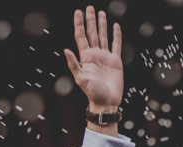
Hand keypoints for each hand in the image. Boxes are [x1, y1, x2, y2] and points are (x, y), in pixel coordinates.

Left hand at [64, 6, 123, 134]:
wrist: (106, 102)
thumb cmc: (92, 93)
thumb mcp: (81, 79)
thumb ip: (73, 64)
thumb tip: (66, 50)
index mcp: (86, 57)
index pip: (81, 36)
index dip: (79, 24)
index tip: (78, 12)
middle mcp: (95, 55)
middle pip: (92, 33)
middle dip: (90, 20)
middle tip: (89, 8)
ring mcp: (105, 57)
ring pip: (103, 36)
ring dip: (102, 25)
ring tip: (100, 13)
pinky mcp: (115, 61)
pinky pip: (116, 44)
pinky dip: (116, 35)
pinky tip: (115, 26)